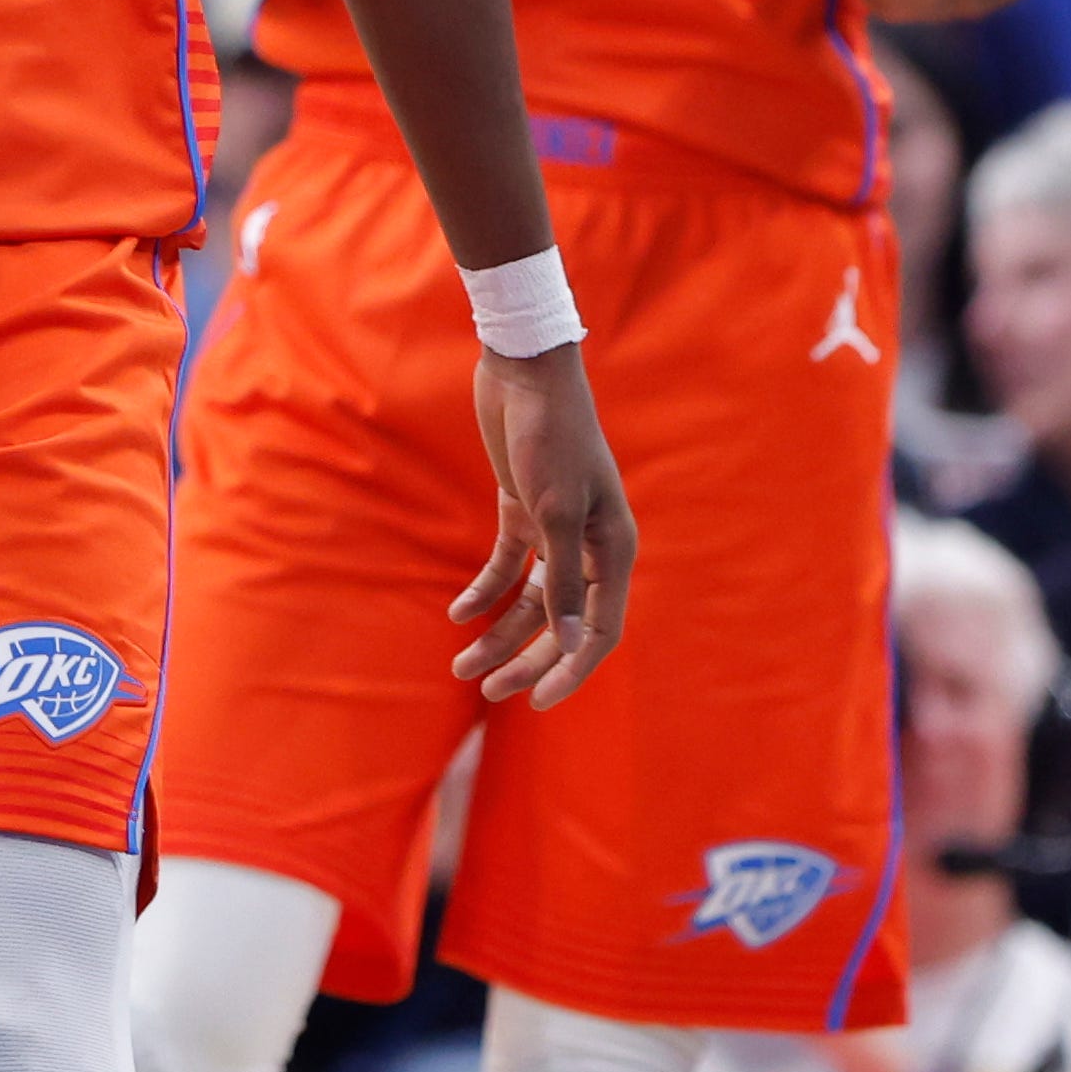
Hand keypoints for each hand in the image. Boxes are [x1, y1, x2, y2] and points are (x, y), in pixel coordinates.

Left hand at [455, 343, 632, 705]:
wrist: (524, 371)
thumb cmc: (549, 436)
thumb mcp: (553, 510)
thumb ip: (562, 578)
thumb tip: (570, 641)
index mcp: (613, 550)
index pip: (599, 630)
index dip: (571, 668)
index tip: (536, 700)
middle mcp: (589, 546)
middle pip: (560, 622)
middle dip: (524, 658)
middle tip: (484, 688)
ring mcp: (555, 529)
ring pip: (529, 600)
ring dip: (497, 632)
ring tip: (460, 665)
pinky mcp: (522, 509)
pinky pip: (506, 566)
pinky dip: (483, 591)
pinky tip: (457, 613)